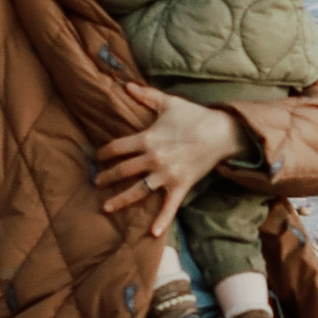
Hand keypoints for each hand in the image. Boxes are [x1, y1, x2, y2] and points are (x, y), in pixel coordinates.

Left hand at [93, 95, 246, 241]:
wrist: (221, 133)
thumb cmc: (194, 116)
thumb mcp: (169, 103)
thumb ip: (146, 95)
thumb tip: (127, 84)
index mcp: (147, 139)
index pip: (117, 147)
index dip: (104, 152)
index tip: (97, 156)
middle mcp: (154, 159)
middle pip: (123, 170)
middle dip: (106, 176)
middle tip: (96, 181)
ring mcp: (166, 175)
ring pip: (138, 190)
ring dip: (121, 199)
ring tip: (106, 207)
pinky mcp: (180, 186)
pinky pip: (169, 206)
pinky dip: (162, 220)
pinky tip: (152, 232)